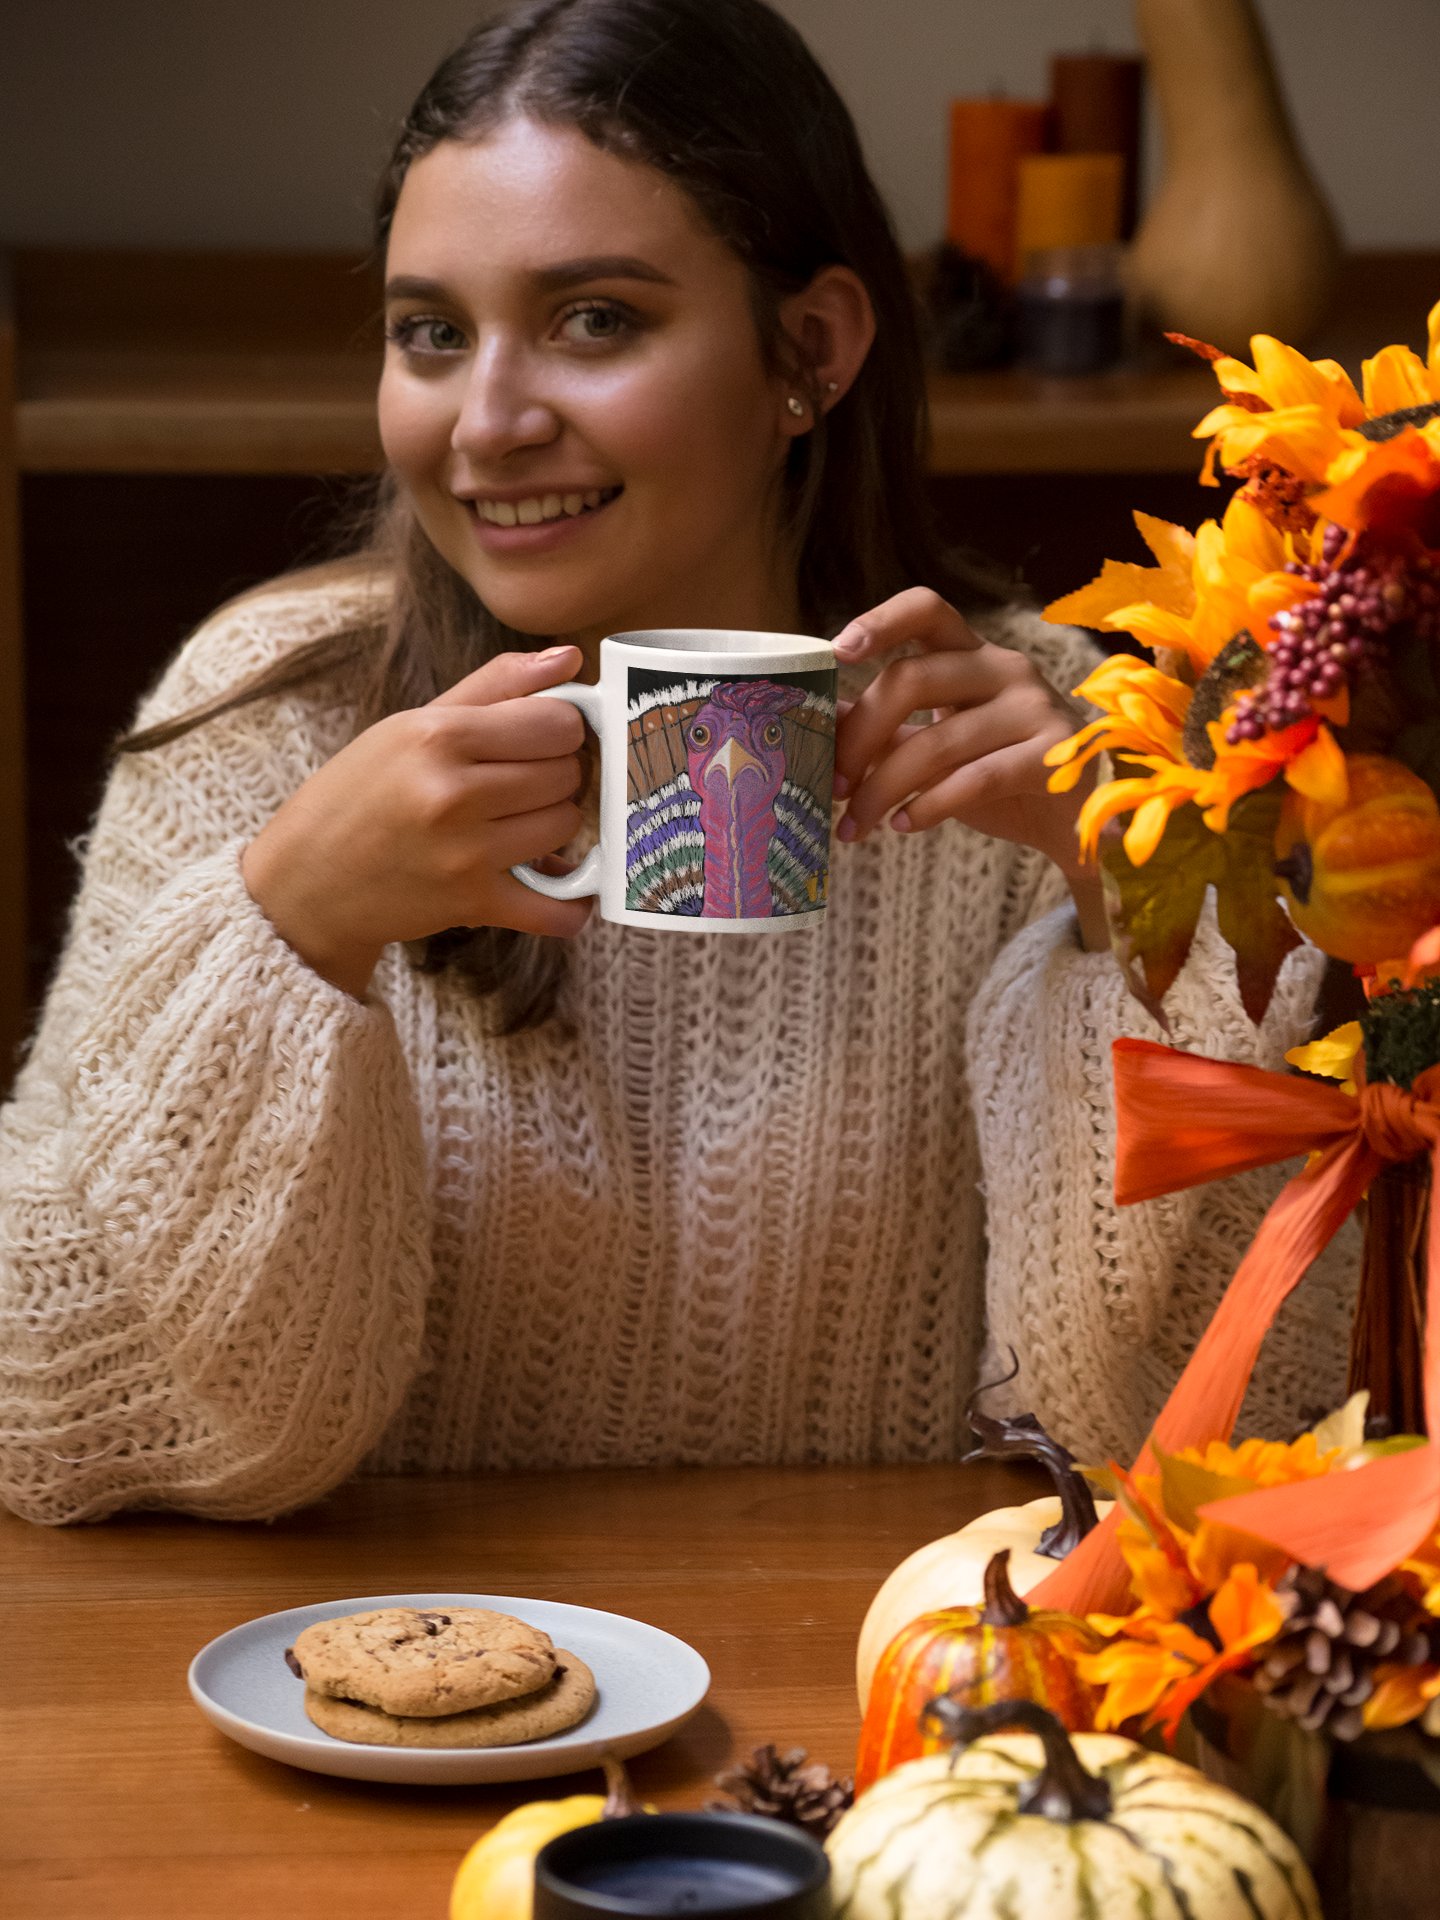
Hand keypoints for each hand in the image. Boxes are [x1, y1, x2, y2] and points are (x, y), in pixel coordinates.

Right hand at [242, 646, 591, 997]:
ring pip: (565, 826)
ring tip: (518, 822)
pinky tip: (561, 886)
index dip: (561, 728)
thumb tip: (570, 659)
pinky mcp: (471, 904)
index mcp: (436, 736)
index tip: (542, 737)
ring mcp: (463, 853)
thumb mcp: (408, 725)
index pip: (556, 722)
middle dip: (556, 775)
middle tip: (524, 782)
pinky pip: (556, 908)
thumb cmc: (357, 795)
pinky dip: (570, 904)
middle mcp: (451, 793)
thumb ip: (494, 686)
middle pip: (566, 773)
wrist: (305, 884)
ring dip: (553, 825)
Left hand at [831, 588, 1107, 947]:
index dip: (879, 621)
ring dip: (883, 790)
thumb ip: (885, 729)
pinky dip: (929, 807)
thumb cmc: (998, 775)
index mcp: (972, 653)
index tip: (836, 651)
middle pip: (913, 678)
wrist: (1075, 823)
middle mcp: (1005, 669)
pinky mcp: (1053, 756)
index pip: (927, 610)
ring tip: (856, 825)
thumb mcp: (936, 744)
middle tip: (832, 785)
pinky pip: (975, 779)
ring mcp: (1034, 709)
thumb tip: (817, 719)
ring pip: (937, 741)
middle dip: (860, 736)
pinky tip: (904, 826)